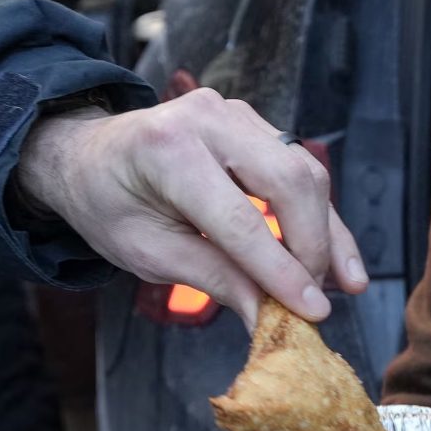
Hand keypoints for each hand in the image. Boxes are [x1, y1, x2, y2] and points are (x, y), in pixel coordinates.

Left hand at [14, 89, 367, 326]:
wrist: (88, 154)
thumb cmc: (107, 202)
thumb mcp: (146, 252)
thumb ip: (212, 278)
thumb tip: (268, 315)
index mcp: (167, 150)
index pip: (241, 219)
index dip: (281, 270)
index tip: (310, 313)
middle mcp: (208, 119)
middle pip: (288, 183)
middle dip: (311, 249)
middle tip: (316, 303)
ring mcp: (236, 114)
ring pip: (305, 172)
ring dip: (327, 232)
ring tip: (342, 284)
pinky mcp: (254, 124)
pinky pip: (300, 168)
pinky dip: (320, 214)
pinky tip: (337, 256)